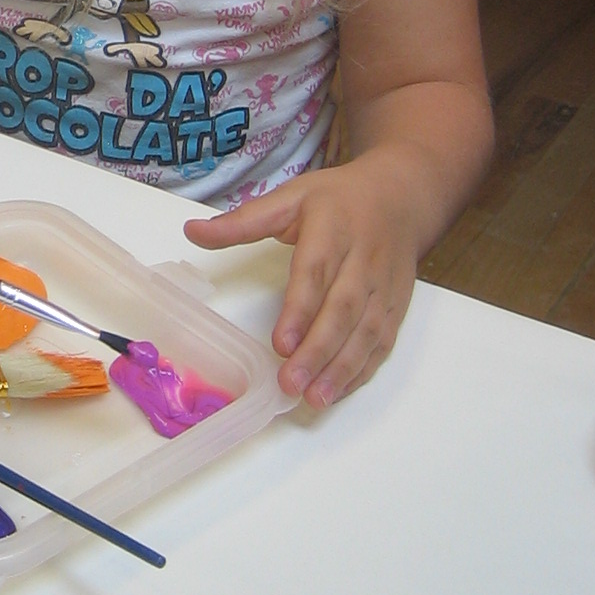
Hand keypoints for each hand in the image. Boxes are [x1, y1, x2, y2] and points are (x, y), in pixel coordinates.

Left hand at [182, 154, 420, 406]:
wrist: (402, 196)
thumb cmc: (338, 200)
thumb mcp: (290, 197)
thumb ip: (243, 221)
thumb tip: (192, 232)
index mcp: (332, 230)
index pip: (316, 274)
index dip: (300, 311)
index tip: (280, 344)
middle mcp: (362, 260)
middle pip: (343, 310)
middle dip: (318, 351)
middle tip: (291, 384)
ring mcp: (384, 285)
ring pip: (367, 331)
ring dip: (342, 369)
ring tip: (315, 398)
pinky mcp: (397, 305)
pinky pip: (383, 341)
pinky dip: (363, 369)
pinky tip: (339, 390)